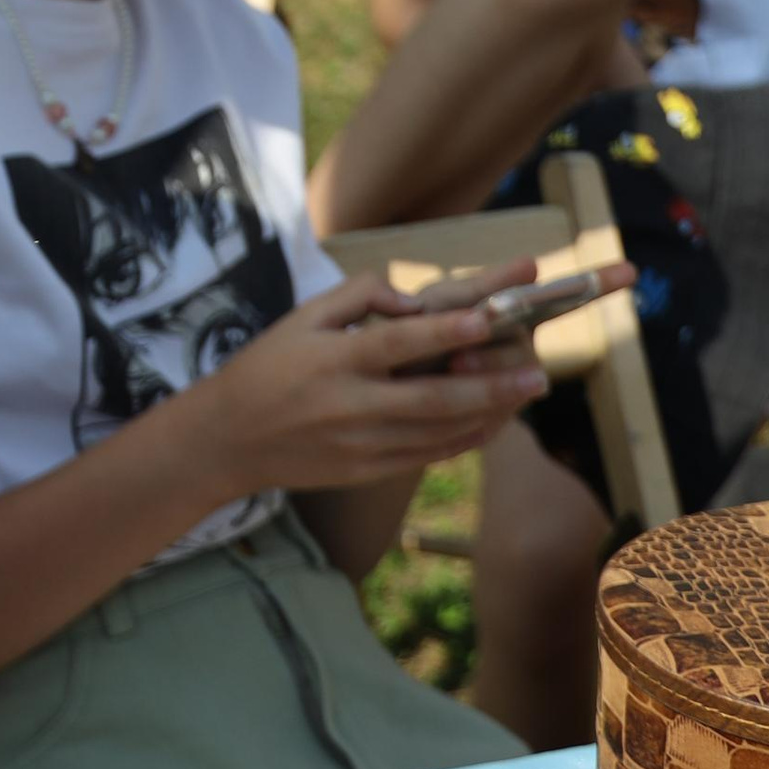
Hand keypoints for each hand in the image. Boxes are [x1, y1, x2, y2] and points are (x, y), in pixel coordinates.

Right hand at [192, 269, 547, 499]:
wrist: (230, 439)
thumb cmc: (267, 365)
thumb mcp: (301, 316)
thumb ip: (358, 297)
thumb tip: (412, 301)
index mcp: (333, 360)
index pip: (398, 343)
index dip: (445, 331)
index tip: (488, 318)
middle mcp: (351, 406)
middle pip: (434, 399)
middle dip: (491, 387)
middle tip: (538, 373)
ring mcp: (363, 446)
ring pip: (440, 432)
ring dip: (489, 412)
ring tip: (527, 391)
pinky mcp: (369, 471)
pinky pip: (429, 455)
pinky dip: (466, 437)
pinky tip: (492, 420)